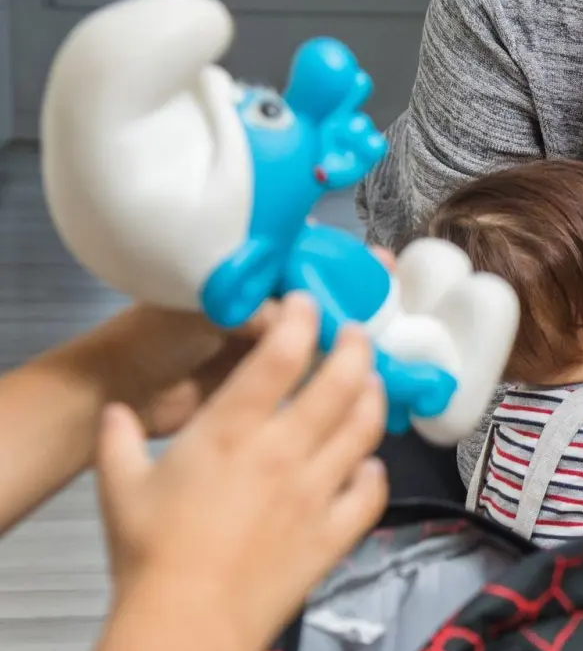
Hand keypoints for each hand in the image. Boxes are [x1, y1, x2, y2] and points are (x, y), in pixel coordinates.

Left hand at [67, 247, 395, 438]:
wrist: (122, 392)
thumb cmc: (153, 340)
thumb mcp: (209, 310)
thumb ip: (261, 315)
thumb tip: (311, 320)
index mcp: (241, 278)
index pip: (300, 260)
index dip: (337, 259)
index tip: (374, 258)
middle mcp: (257, 307)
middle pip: (318, 295)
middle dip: (355, 287)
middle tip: (392, 280)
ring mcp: (262, 345)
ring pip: (318, 334)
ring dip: (351, 330)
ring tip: (391, 323)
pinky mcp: (266, 384)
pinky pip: (308, 371)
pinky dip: (335, 368)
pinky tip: (368, 367)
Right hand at [94, 292, 389, 650]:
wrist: (188, 624)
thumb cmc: (149, 553)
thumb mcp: (119, 488)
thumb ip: (118, 442)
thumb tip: (115, 411)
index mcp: (231, 431)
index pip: (280, 355)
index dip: (299, 319)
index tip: (305, 303)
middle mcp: (284, 451)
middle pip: (341, 382)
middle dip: (355, 348)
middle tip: (356, 333)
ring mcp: (317, 492)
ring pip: (365, 430)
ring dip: (374, 399)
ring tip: (372, 383)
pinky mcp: (336, 533)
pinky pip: (371, 493)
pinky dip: (375, 473)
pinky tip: (368, 466)